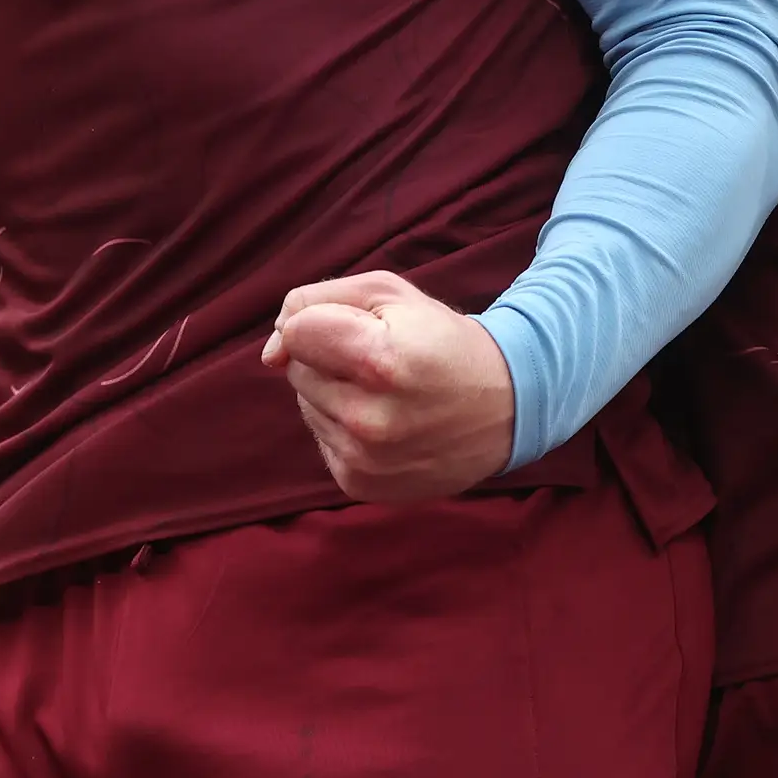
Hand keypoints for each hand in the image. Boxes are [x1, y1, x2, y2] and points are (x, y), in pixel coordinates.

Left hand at [267, 272, 517, 502]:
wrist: (506, 406)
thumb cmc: (441, 339)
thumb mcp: (390, 293)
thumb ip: (315, 301)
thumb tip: (271, 350)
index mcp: (380, 360)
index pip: (297, 332)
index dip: (320, 321)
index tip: (355, 328)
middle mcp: (369, 418)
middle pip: (296, 370)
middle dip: (327, 357)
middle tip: (379, 360)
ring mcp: (364, 459)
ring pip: (306, 404)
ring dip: (333, 392)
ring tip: (385, 391)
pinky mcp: (360, 484)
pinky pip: (320, 439)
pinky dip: (342, 425)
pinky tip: (384, 420)